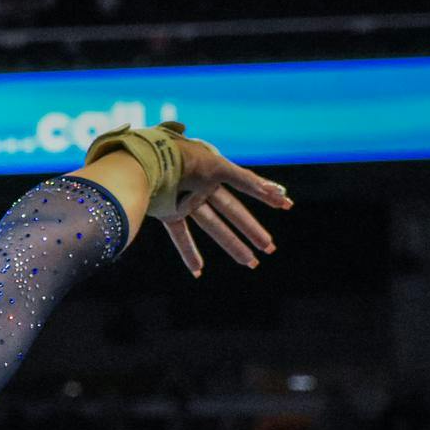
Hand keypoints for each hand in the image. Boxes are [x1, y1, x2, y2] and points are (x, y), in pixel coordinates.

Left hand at [160, 132, 292, 277]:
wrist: (143, 160)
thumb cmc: (181, 157)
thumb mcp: (218, 167)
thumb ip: (248, 181)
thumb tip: (279, 194)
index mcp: (215, 170)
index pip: (246, 185)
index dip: (265, 194)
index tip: (286, 204)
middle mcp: (202, 187)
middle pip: (232, 212)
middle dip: (252, 230)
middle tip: (270, 248)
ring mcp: (185, 201)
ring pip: (213, 226)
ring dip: (232, 244)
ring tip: (250, 263)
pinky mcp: (168, 212)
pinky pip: (180, 235)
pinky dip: (189, 253)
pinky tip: (199, 271)